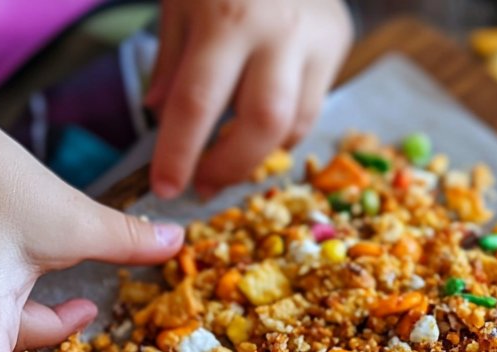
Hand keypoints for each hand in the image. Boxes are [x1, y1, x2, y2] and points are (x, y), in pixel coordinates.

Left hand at [145, 0, 352, 197]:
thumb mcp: (180, 1)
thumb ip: (170, 60)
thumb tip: (159, 115)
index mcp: (224, 16)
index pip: (196, 103)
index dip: (178, 154)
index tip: (165, 188)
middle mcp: (275, 28)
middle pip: (261, 124)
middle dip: (229, 167)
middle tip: (203, 186)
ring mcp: (314, 36)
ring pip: (293, 124)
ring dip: (256, 154)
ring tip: (227, 158)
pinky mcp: (337, 40)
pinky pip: (310, 108)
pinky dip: (281, 130)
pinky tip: (256, 128)